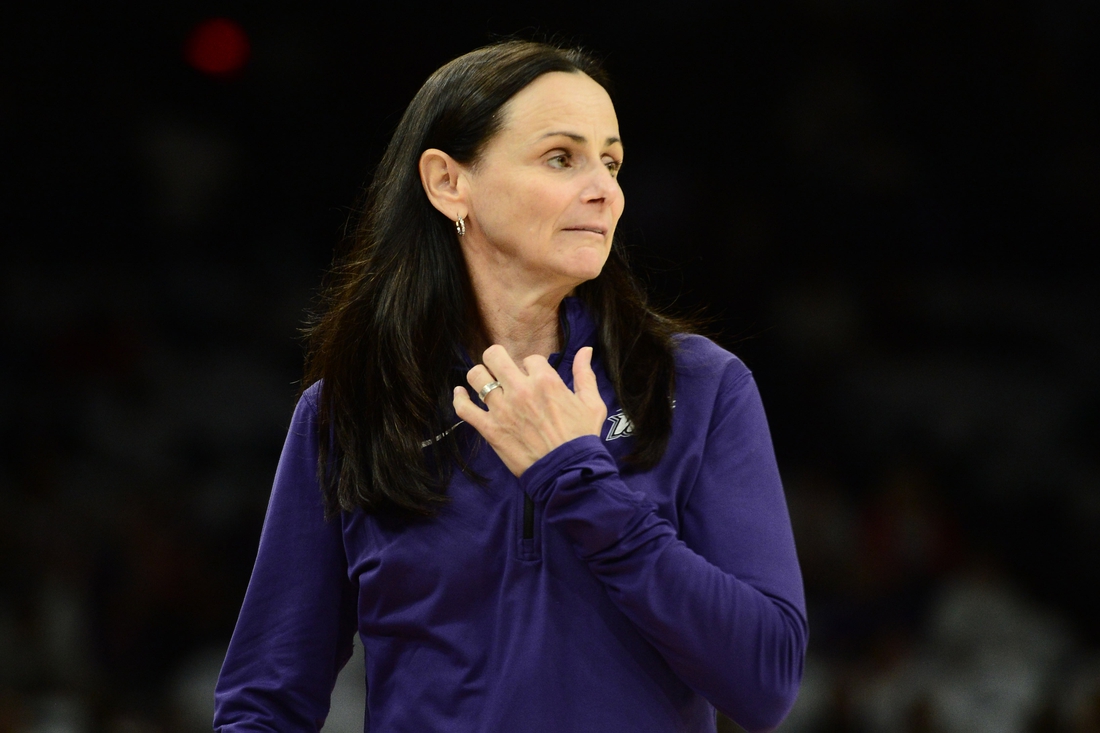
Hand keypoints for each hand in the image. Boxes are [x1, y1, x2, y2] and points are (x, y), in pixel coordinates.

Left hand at [453, 345, 606, 476]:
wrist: (568, 471)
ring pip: (476, 376)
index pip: (529, 358)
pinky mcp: (490, 429)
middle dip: (497, 359)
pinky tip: (461, 393)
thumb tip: (585, 350)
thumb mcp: (591, 404)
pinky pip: (464, 408)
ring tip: (486, 383)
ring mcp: (502, 409)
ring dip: (479, 376)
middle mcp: (520, 390)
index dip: (530, 366)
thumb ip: (584, 374)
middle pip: (494, 356)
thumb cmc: (582, 438)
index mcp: (546, 381)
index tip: (532, 378)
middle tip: (501, 370)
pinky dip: (459, 398)